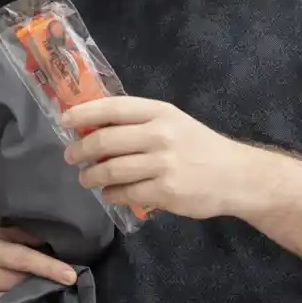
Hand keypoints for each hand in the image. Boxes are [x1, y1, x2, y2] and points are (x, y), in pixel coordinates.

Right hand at [0, 222, 77, 302]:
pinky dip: (18, 302)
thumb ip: (19, 234)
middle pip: (26, 281)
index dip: (48, 267)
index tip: (71, 275)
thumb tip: (48, 241)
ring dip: (31, 291)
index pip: (24, 259)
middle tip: (58, 276)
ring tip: (38, 285)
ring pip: (19, 297)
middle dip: (42, 279)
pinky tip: (23, 296)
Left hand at [61, 96, 253, 219]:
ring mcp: (163, 165)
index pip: (112, 107)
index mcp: (159, 112)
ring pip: (111, 171)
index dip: (83, 113)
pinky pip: (126, 193)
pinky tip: (108, 194)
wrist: (237, 176)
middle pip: (105, 141)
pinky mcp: (166, 192)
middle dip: (80, 150)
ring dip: (91, 176)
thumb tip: (92, 125)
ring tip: (86, 178)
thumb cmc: (198, 146)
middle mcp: (159, 135)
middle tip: (70, 156)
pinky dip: (111, 195)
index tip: (64, 121)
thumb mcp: (172, 121)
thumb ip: (138, 121)